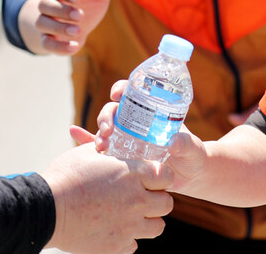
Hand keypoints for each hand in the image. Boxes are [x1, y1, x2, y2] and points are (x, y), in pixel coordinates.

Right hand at [20, 0, 123, 54]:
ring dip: (58, 28)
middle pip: (45, 5)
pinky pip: (46, 44)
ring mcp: (45, 24)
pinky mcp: (47, 40)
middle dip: (61, 10)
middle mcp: (48, 6)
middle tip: (80, 15)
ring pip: (42, 23)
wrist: (78, 25)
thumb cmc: (87, 4)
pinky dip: (59, 47)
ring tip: (78, 31)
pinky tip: (75, 47)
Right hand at [40, 143, 172, 253]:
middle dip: (158, 200)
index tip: (152, 178)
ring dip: (147, 221)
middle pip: (167, 203)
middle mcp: (136, 200)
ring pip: (157, 227)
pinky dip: (128, 239)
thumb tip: (110, 141)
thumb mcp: (88, 154)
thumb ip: (107, 149)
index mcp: (133, 174)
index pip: (167, 176)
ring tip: (132, 216)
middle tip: (142, 198)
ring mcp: (128, 225)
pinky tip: (115, 230)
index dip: (161, 177)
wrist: (44, 209)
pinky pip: (134, 245)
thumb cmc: (65, 176)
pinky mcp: (116, 245)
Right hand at [71, 79, 208, 196]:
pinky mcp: (121, 156)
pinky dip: (86, 139)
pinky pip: (100, 146)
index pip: (136, 95)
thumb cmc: (192, 157)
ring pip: (106, 129)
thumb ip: (186, 145)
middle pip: (116, 111)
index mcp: (154, 114)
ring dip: (98, 132)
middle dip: (108, 116)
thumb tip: (174, 142)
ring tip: (98, 145)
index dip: (123, 89)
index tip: (117, 93)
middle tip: (108, 130)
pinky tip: (73, 132)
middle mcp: (138, 123)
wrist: (189, 176)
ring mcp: (127, 139)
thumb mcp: (192, 149)